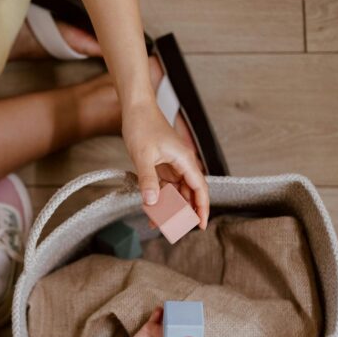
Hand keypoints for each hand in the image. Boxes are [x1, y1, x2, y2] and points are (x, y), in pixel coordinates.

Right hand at [116, 307, 193, 336]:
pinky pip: (155, 317)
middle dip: (184, 318)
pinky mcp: (147, 329)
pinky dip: (159, 311)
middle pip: (179, 326)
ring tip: (176, 306)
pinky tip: (161, 307)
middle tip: (188, 309)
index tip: (198, 321)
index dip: (193, 330)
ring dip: (172, 313)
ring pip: (168, 320)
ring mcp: (159, 334)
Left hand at [122, 100, 208, 228]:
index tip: (200, 224)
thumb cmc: (142, 125)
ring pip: (177, 190)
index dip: (201, 208)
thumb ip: (149, 180)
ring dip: (170, 206)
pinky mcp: (162, 163)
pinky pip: (166, 184)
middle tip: (174, 228)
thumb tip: (153, 202)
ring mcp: (172, 163)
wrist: (135, 108)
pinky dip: (161, 196)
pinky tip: (153, 207)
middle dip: (184, 211)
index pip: (200, 189)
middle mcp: (182, 163)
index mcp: (185, 160)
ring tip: (159, 222)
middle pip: (190, 193)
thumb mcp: (143, 156)